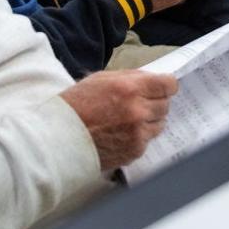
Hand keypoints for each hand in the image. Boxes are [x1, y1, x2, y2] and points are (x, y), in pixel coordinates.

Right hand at [59, 70, 178, 170]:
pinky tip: (122, 133)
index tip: (162, 87)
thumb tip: (153, 79)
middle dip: (155, 102)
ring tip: (129, 119)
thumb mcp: (101, 79)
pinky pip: (148, 140)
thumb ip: (131, 77)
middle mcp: (138, 111)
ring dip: (150, 120)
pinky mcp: (135, 151)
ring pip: (160, 123)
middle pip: (165, 104)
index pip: (168, 85)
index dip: (166, 85)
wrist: (60, 137)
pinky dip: (140, 136)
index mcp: (130, 88)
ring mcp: (138, 133)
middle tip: (139, 103)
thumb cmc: (77, 105)